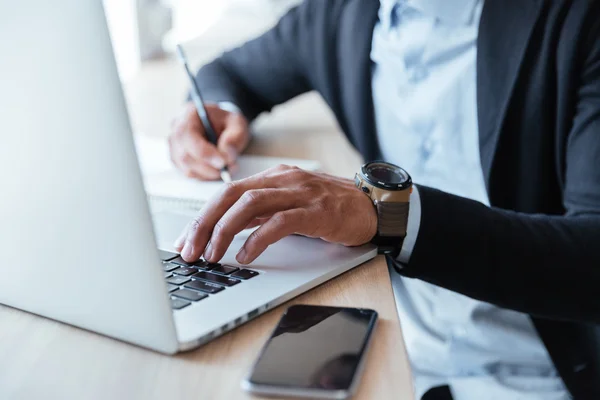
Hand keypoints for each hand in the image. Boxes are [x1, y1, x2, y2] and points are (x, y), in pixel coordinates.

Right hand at [169, 102, 249, 179]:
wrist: (219, 125)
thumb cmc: (226, 122)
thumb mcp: (237, 123)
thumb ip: (234, 137)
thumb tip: (226, 155)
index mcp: (188, 115)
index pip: (188, 136)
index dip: (205, 153)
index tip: (223, 162)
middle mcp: (176, 131)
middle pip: (185, 156)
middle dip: (209, 167)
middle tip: (229, 169)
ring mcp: (174, 147)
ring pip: (188, 169)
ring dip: (209, 174)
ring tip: (227, 168)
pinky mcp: (177, 160)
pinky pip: (190, 174)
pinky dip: (206, 176)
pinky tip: (218, 169)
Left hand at [174, 165, 377, 264]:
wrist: (372, 207)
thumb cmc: (330, 208)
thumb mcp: (289, 205)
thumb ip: (260, 213)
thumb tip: (225, 229)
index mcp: (273, 177)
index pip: (226, 192)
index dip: (201, 216)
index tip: (185, 240)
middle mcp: (282, 180)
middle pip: (231, 195)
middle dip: (204, 223)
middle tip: (189, 250)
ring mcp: (299, 193)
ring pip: (250, 204)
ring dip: (225, 231)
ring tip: (213, 255)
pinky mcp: (315, 210)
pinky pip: (280, 222)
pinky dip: (258, 239)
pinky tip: (246, 255)